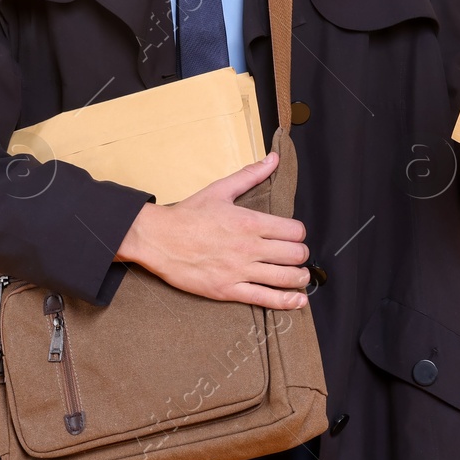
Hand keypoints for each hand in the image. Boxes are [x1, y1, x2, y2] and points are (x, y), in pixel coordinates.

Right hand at [114, 150, 310, 309]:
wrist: (158, 239)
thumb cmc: (188, 215)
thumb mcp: (220, 190)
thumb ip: (250, 175)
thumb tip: (273, 158)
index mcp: (250, 222)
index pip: (294, 231)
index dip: (299, 234)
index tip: (293, 236)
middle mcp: (249, 247)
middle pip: (295, 254)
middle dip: (301, 255)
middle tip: (297, 256)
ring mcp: (240, 270)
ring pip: (285, 277)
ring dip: (300, 278)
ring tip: (301, 277)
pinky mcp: (228, 290)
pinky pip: (265, 298)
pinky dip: (286, 301)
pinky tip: (298, 301)